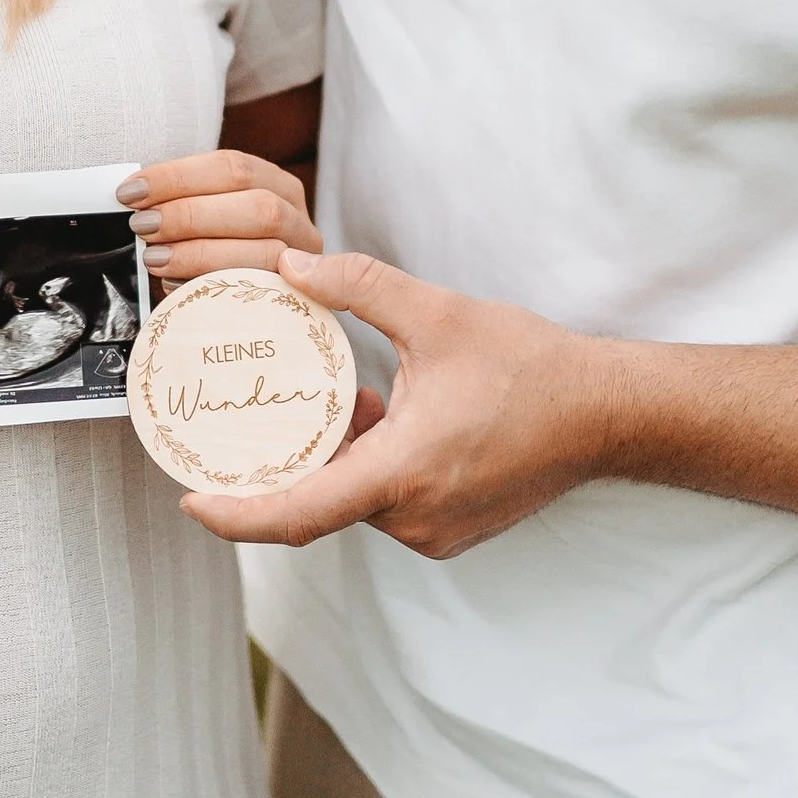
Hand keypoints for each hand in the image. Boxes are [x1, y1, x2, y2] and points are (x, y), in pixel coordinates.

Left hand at [119, 149, 321, 284]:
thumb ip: (183, 203)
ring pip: (266, 249)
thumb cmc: (218, 251)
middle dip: (190, 214)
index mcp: (275, 183)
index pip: (232, 167)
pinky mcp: (298, 298)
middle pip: (256, 205)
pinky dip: (218, 286)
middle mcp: (297, 216)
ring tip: (154, 258)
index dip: (178, 176)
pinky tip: (176, 285)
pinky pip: (264, 293)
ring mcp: (303, 260)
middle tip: (141, 226)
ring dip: (202, 252)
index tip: (131, 192)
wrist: (260, 311)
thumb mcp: (206, 216)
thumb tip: (133, 198)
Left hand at [182, 250, 623, 559]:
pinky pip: (387, 502)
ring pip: (355, 500)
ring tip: (329, 399)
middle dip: (288, 460)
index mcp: (403, 473)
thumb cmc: (531, 369)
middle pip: (321, 501)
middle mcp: (414, 517)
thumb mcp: (438, 314)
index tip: (190, 502)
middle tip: (248, 418)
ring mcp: (436, 531)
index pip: (297, 514)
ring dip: (335, 457)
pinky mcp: (453, 528)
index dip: (235, 515)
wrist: (606, 414)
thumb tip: (290, 266)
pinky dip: (370, 465)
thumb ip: (358, 285)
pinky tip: (377, 413)